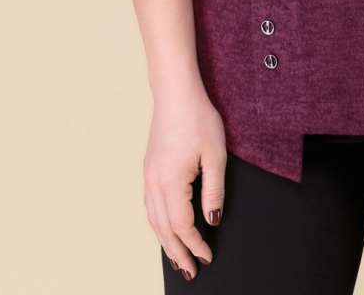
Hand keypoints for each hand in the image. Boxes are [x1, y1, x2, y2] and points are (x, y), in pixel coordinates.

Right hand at [143, 88, 227, 280]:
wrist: (176, 92)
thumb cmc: (198, 118)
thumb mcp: (215, 155)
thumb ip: (214, 190)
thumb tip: (213, 219)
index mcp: (170, 182)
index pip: (182, 226)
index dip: (195, 245)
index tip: (207, 257)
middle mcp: (154, 182)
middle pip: (164, 229)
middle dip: (177, 252)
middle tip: (189, 272)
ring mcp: (148, 175)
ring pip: (154, 219)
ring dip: (165, 241)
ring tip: (177, 258)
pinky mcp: (149, 167)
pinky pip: (151, 205)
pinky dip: (158, 223)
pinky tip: (165, 227)